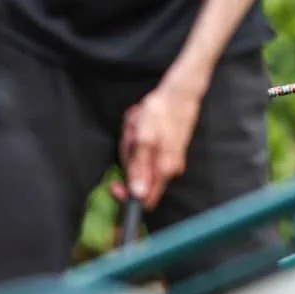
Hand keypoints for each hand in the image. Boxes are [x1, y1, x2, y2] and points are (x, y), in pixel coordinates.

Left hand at [118, 75, 205, 209]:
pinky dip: (141, 141)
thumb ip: (139, 168)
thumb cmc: (161, 112)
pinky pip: (148, 153)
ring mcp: (171, 159)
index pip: (143, 201)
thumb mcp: (143, 139)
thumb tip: (138, 194)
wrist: (180, 92)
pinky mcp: (171, 150)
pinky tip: (144, 126)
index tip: (115, 184)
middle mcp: (169, 169)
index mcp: (163, 170)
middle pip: (139, 179)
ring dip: (134, 148)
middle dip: (129, 161)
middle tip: (131, 138)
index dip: (126, 195)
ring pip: (142, 164)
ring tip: (137, 127)